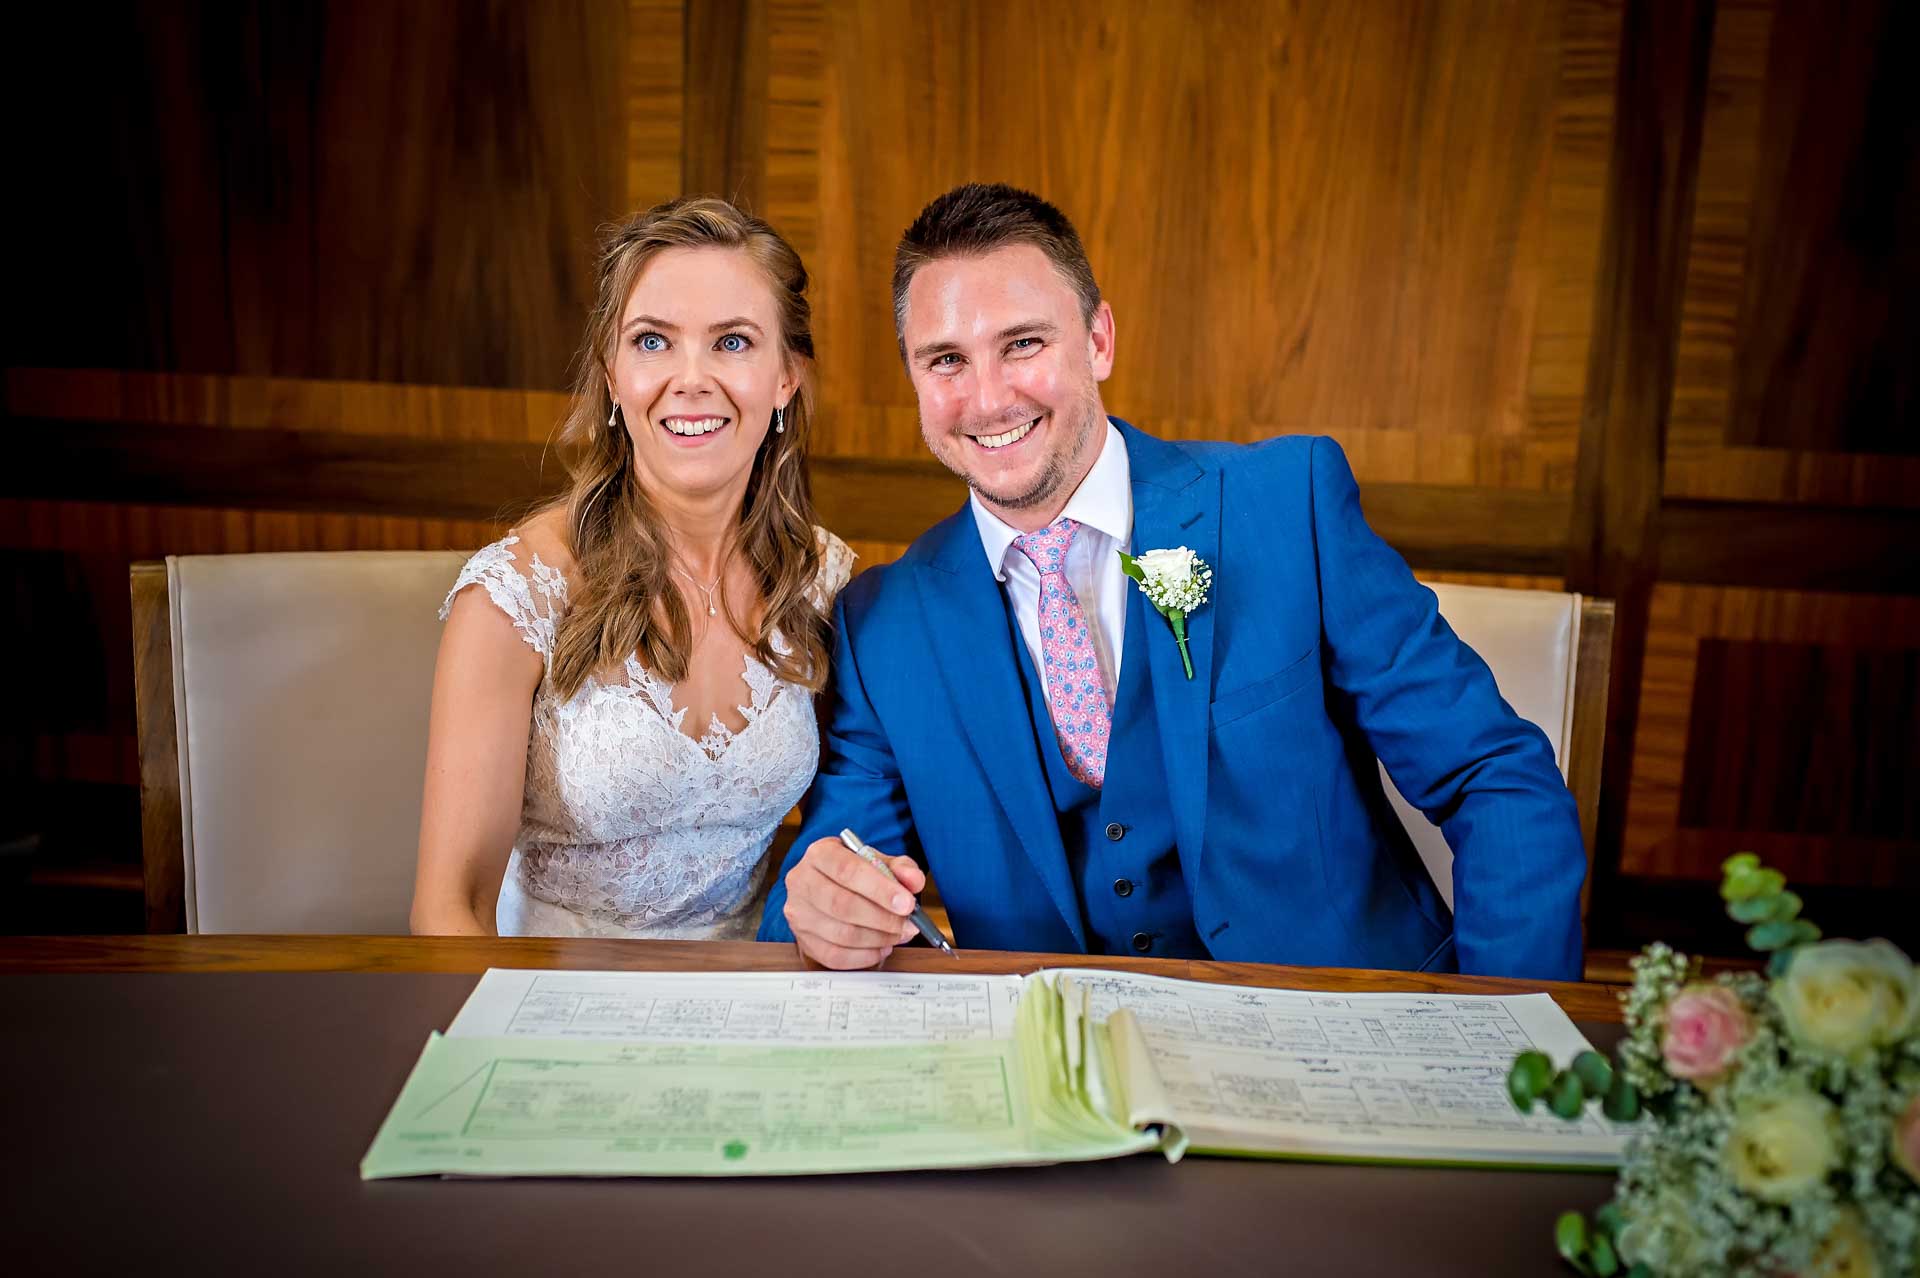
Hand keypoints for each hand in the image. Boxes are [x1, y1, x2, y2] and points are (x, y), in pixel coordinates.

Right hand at [781, 836, 925, 968]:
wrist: (828, 886)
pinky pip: (835, 956)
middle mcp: (802, 881)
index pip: (848, 870)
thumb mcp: (877, 860)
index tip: (906, 903)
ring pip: (841, 934)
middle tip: (908, 924)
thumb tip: (914, 881)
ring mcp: (799, 913)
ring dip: (878, 939)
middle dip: (883, 919)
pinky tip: (881, 947)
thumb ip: (900, 868)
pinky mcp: (803, 940)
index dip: (880, 890)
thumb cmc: (853, 872)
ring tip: (898, 934)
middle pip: (843, 905)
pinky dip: (864, 956)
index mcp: (820, 854)